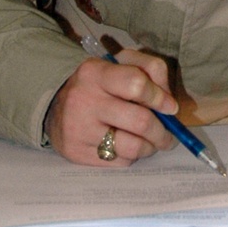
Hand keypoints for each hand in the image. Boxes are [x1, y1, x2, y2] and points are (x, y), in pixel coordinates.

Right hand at [45, 49, 177, 165]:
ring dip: (150, 147)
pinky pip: (119, 162)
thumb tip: (169, 102)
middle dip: (162, 132)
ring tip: (152, 143)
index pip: (136, 84)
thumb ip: (150, 70)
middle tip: (169, 136)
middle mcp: (84, 100)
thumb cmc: (101, 84)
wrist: (57, 107)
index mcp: (95, 73)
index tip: (170, 107)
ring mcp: (78, 129)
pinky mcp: (77, 153)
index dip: (160, 98)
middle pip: (140, 121)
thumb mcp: (121, 64)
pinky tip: (127, 147)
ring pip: (133, 147)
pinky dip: (131, 156)